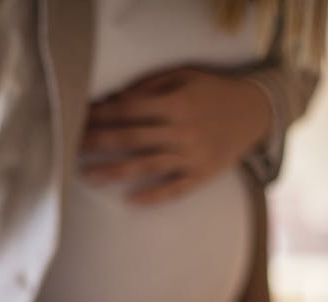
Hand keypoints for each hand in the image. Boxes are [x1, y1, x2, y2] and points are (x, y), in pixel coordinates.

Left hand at [82, 67, 271, 203]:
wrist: (257, 112)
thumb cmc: (214, 91)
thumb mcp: (186, 76)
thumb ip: (151, 86)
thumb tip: (115, 99)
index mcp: (176, 103)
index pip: (129, 110)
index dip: (101, 114)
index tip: (78, 119)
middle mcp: (183, 130)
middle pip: (131, 138)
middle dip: (98, 142)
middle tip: (70, 147)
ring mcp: (193, 155)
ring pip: (146, 165)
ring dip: (114, 171)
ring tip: (87, 176)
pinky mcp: (202, 175)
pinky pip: (174, 189)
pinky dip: (152, 196)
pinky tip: (129, 201)